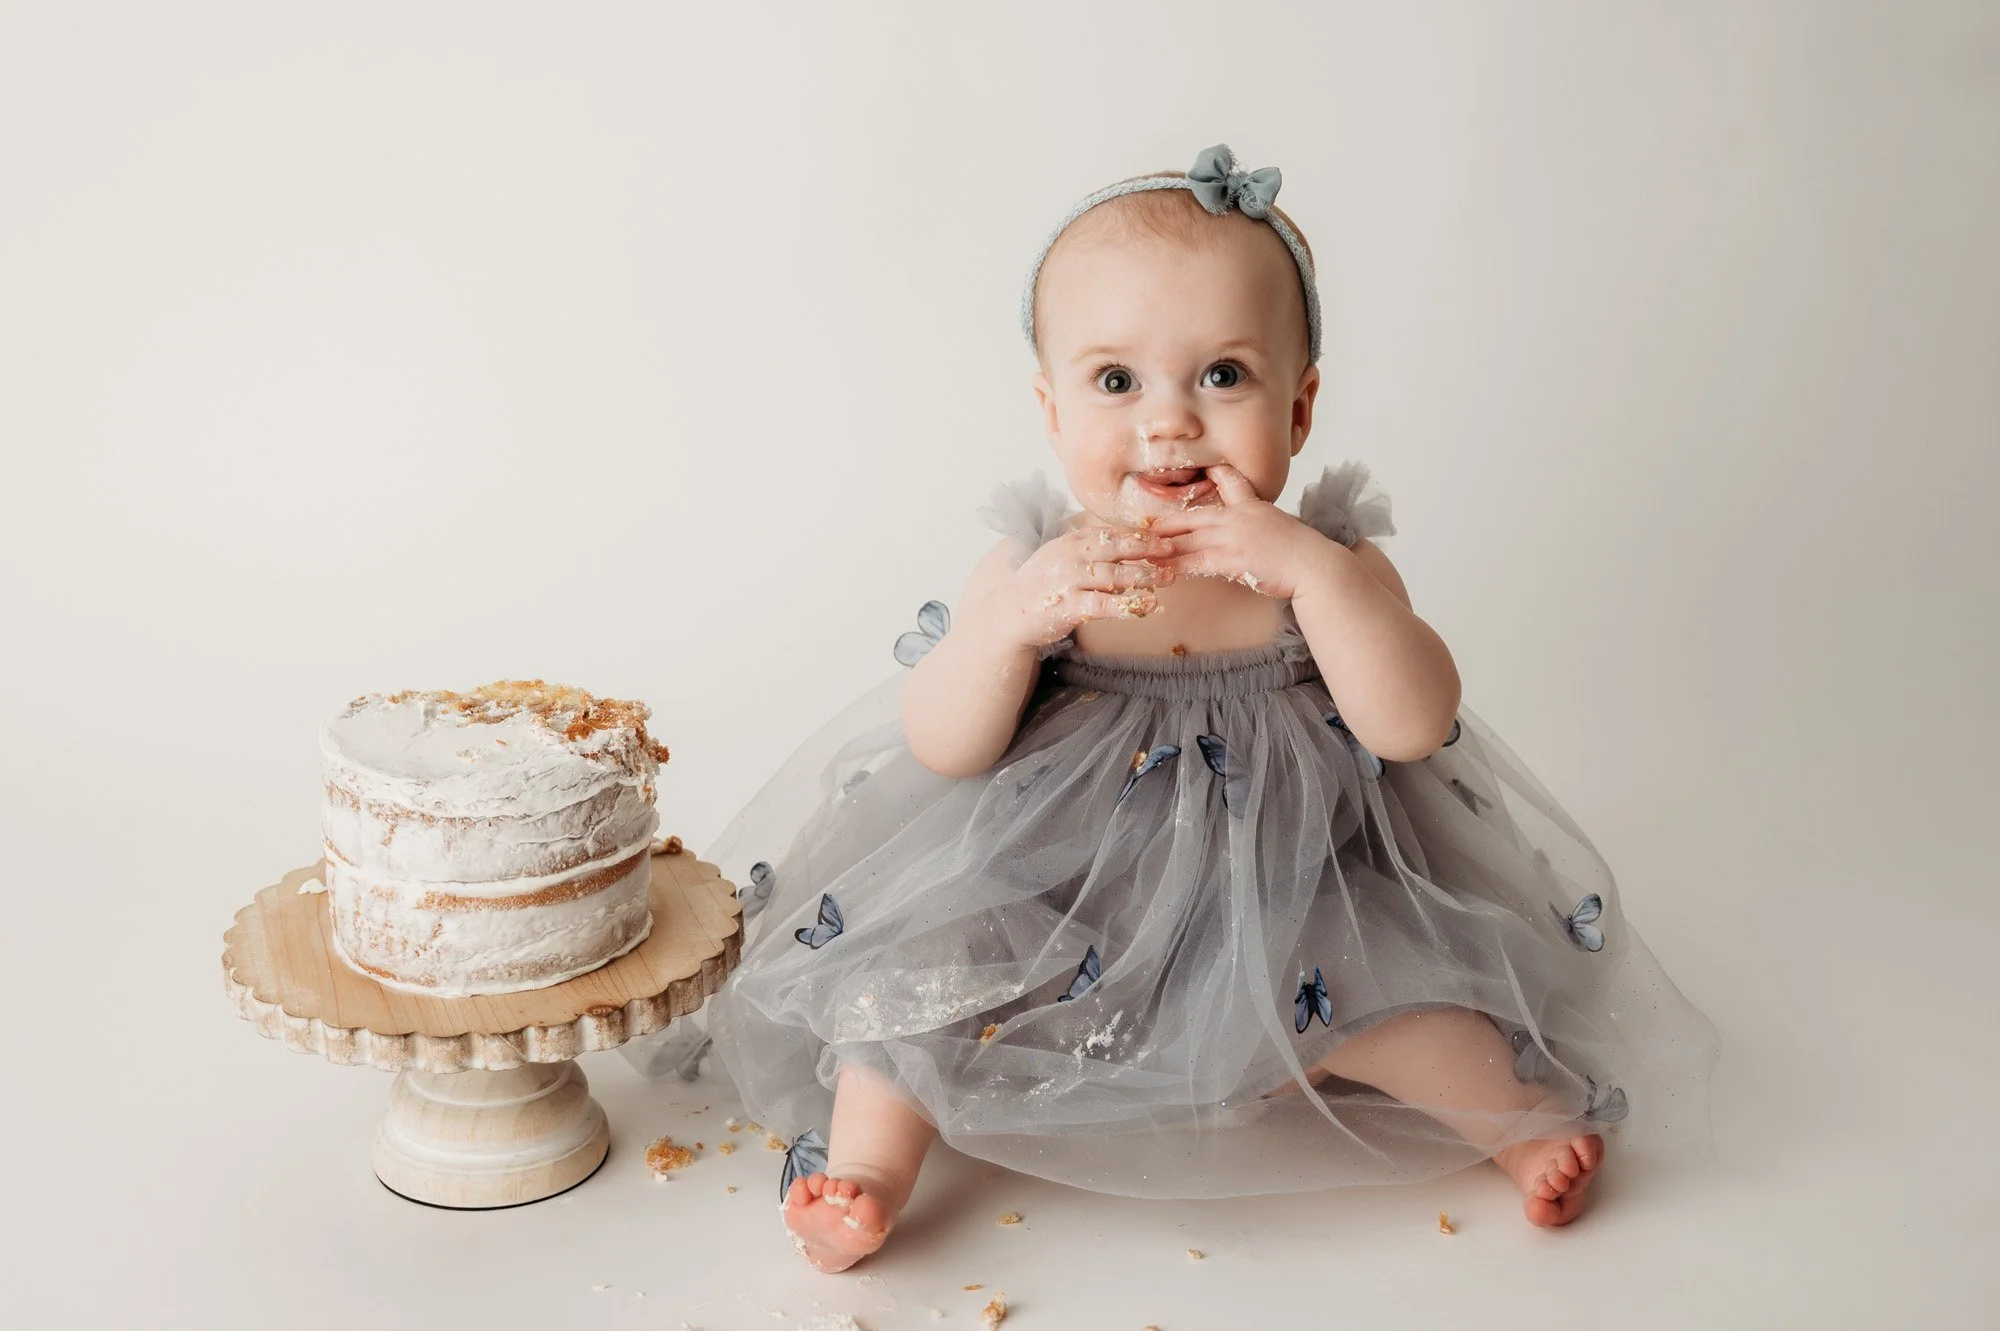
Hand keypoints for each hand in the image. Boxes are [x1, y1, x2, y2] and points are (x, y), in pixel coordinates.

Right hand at [987, 523, 1178, 647]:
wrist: (1009, 613)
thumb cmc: (1042, 585)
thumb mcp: (1062, 557)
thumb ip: (1091, 551)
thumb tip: (1128, 548)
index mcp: (1071, 541)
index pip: (1111, 532)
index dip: (1140, 534)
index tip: (1163, 537)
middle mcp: (1070, 556)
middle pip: (1116, 548)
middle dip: (1147, 548)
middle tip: (1172, 552)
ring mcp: (1068, 581)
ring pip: (1114, 575)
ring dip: (1144, 577)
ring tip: (1166, 578)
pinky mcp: (1067, 606)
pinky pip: (1104, 605)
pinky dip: (1128, 606)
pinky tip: (1146, 607)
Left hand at [1149, 463, 1334, 600]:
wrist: (1314, 565)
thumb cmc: (1303, 553)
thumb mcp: (1281, 528)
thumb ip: (1261, 526)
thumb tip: (1253, 535)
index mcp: (1253, 506)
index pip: (1231, 481)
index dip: (1214, 474)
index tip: (1199, 468)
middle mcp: (1239, 516)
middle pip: (1194, 517)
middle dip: (1168, 524)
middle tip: (1147, 528)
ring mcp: (1234, 537)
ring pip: (1190, 540)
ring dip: (1165, 548)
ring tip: (1144, 552)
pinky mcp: (1233, 558)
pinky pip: (1197, 562)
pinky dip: (1177, 567)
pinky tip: (1163, 571)